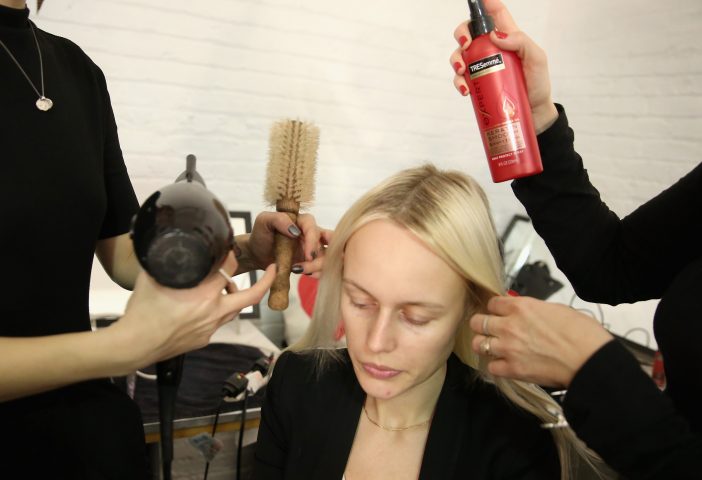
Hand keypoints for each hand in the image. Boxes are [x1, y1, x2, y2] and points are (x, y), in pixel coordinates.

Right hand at [112, 252, 275, 371]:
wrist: (134, 345)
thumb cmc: (141, 312)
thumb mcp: (154, 277)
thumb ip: (168, 261)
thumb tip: (171, 245)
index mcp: (203, 294)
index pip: (229, 268)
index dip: (231, 255)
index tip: (230, 250)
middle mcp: (213, 312)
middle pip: (251, 296)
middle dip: (266, 281)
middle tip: (273, 269)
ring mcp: (211, 328)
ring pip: (236, 309)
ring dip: (238, 296)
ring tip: (228, 286)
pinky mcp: (205, 339)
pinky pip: (219, 321)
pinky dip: (219, 310)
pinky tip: (207, 305)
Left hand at [242, 211, 332, 277]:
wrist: (256, 254)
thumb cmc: (260, 234)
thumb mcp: (264, 221)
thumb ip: (278, 219)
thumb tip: (295, 231)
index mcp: (302, 221)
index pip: (314, 227)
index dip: (313, 241)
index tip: (308, 255)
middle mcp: (311, 234)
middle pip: (329, 242)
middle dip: (325, 254)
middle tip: (310, 262)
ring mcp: (313, 249)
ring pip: (327, 257)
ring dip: (317, 266)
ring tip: (298, 270)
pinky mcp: (311, 262)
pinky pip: (322, 268)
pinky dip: (318, 273)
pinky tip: (306, 274)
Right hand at [449, 0, 557, 131]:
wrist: (533, 113)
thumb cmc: (538, 84)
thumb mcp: (537, 59)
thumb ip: (521, 42)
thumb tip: (494, 35)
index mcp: (508, 37)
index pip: (495, 13)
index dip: (485, 4)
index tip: (477, 0)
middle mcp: (491, 49)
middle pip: (469, 32)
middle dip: (461, 33)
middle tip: (465, 44)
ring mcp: (482, 67)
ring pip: (460, 55)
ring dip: (456, 60)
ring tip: (462, 70)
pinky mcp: (477, 84)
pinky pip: (461, 79)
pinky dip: (459, 82)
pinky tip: (465, 89)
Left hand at [469, 296, 613, 387]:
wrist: (590, 360)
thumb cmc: (582, 334)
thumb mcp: (556, 309)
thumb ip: (533, 309)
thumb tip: (525, 310)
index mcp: (521, 307)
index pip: (492, 303)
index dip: (495, 309)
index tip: (498, 313)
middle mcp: (509, 326)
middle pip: (478, 322)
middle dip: (482, 325)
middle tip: (489, 329)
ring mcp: (508, 348)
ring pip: (478, 344)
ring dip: (485, 345)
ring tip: (494, 347)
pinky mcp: (512, 370)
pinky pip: (491, 367)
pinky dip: (496, 366)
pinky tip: (505, 364)